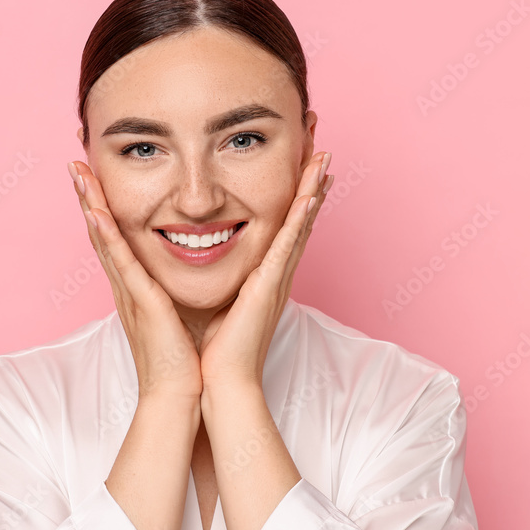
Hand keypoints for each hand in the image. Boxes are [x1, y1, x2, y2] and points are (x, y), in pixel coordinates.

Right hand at [68, 161, 202, 400]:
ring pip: (104, 240)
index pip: (115, 240)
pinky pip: (121, 263)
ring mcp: (129, 293)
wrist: (178, 395)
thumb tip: (184, 279)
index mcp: (135, 289)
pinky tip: (96, 212)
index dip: (102, 209)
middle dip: (88, 197)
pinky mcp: (141, 302)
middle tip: (76, 164)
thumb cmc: (183, 361)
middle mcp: (126, 287)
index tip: (95, 179)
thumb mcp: (177, 316)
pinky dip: (106, 236)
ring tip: (79, 173)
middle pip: (101, 233)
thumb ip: (174, 294)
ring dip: (90, 204)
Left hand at [198, 152, 333, 389]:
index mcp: (266, 276)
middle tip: (322, 146)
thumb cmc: (217, 349)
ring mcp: (277, 279)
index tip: (303, 164)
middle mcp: (278, 273)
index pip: (285, 225)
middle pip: (301, 218)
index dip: (297, 194)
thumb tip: (206, 260)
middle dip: (312, 182)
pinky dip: (300, 220)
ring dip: (313, 190)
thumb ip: (223, 280)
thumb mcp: (221, 302)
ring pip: (300, 225)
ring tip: (323, 157)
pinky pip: (288, 246)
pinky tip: (310, 195)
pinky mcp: (270, 287)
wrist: (222, 382)